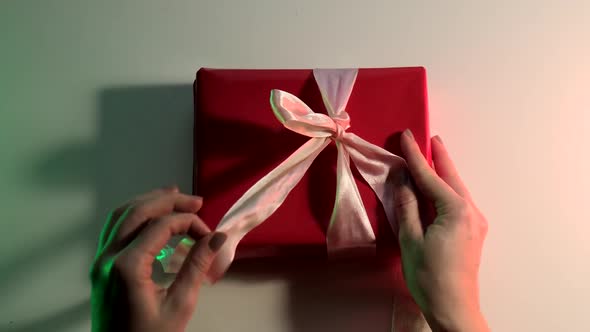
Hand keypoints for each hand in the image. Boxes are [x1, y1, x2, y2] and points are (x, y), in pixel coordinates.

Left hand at [90, 187, 226, 331]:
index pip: (161, 226)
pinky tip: (151, 216)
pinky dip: (133, 215)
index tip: (208, 236)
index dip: (189, 223)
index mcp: (127, 267)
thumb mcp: (179, 306)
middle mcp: (107, 258)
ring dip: (148, 202)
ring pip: (120, 215)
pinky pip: (114, 229)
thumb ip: (196, 267)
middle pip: (137, 212)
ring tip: (173, 195)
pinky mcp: (99, 267)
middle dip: (169, 202)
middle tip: (196, 202)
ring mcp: (99, 261)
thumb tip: (217, 238)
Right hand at [395, 130, 489, 331]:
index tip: (405, 136)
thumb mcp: (411, 239)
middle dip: (438, 156)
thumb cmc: (429, 276)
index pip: (430, 176)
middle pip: (451, 176)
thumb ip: (407, 205)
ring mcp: (476, 221)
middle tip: (426, 137)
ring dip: (442, 172)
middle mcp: (471, 211)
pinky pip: (458, 201)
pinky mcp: (473, 231)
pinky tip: (437, 186)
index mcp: (456, 210)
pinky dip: (445, 188)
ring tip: (430, 155)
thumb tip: (402, 179)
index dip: (414, 156)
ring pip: (456, 188)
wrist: (453, 307)